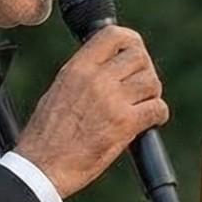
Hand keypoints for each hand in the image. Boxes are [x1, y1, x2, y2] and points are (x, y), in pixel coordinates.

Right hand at [15, 26, 168, 198]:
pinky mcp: (124, 124)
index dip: (131, 42)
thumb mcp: (59, 91)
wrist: (42, 166)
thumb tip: (105, 72)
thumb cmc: (46, 137)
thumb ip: (82, 77)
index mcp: (77, 68)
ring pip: (151, 82)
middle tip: (141, 88)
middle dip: (145, 71)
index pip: (113, 35)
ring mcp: (111, 101)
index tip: (135, 54)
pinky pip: (156, 108)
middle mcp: (95, 79)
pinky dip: (158, 115)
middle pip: (139, 57)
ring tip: (144, 106)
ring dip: (153, 94)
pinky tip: (150, 122)